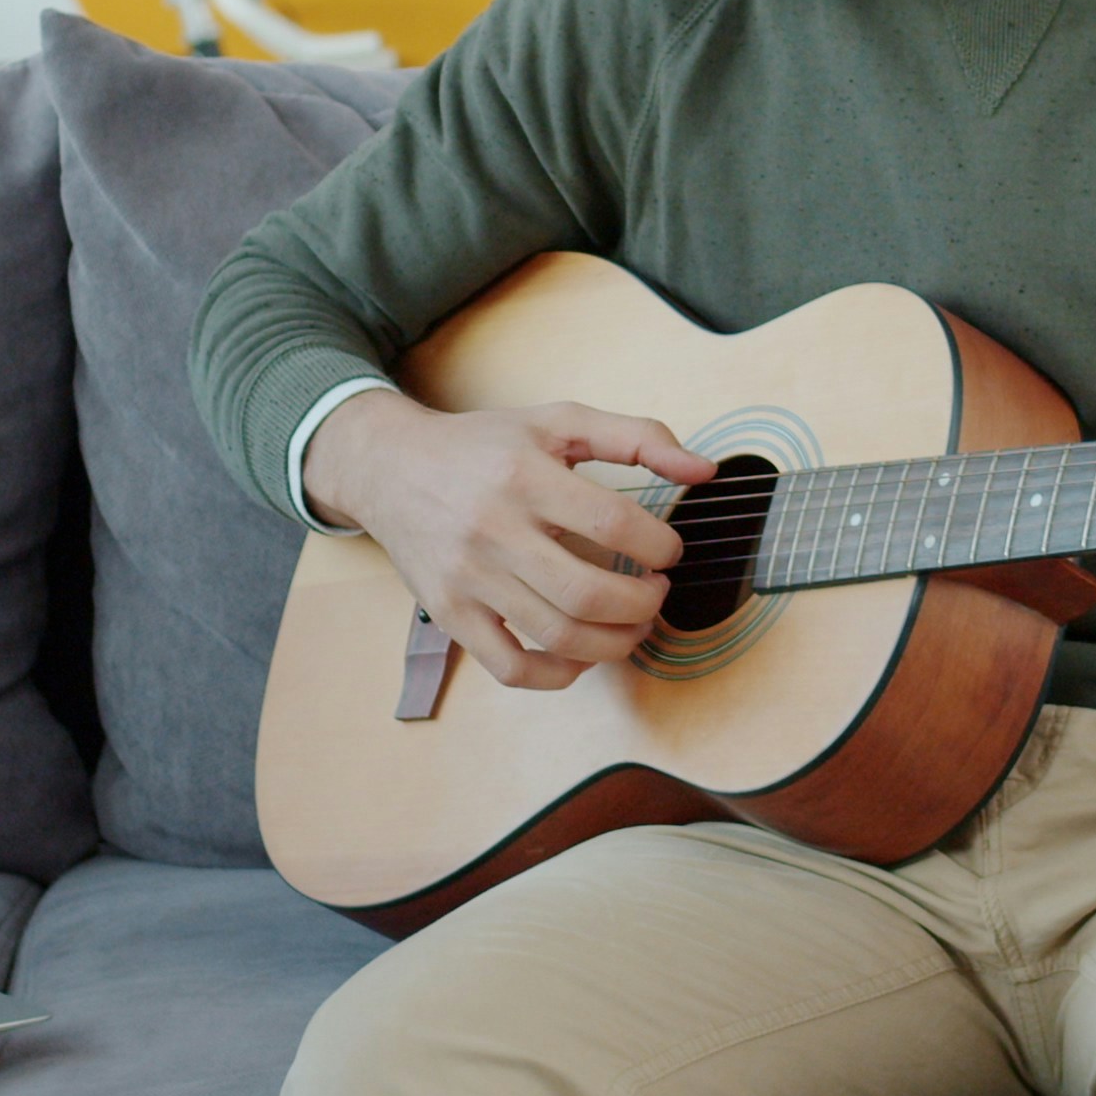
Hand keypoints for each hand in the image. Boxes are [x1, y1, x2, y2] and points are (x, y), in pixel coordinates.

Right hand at [302, 390, 711, 689]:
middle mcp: (493, 530)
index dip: (660, 546)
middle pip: (589, 594)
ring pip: (557, 637)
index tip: (668, 551)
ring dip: (615, 643)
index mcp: (525, 476)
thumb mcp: (558, 420)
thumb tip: (705, 471)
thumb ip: (637, 436)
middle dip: (644, 604)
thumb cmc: (483, 445)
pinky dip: (558, 674)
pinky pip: (511, 668)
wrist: (390, 468)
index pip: (615, 524)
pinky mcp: (451, 615)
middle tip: (656, 592)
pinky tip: (582, 654)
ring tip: (632, 623)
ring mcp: (469, 579)